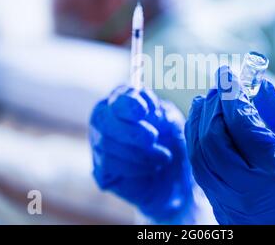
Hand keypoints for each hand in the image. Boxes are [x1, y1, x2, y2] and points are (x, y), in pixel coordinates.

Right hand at [89, 86, 193, 221]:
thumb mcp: (172, 123)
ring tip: (163, 157)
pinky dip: (134, 167)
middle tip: (153, 138)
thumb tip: (150, 108)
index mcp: (123, 100)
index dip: (128, 104)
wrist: (175, 176)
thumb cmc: (172, 141)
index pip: (117, 97)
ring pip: (107, 145)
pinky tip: (150, 168)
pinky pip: (109, 165)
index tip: (143, 110)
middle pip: (105, 121)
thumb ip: (160, 112)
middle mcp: (105, 118)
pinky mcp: (100, 168)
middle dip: (131, 132)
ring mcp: (98, 144)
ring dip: (140, 153)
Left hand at [185, 66, 274, 223]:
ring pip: (199, 157)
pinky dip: (197, 144)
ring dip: (198, 124)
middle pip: (212, 141)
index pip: (242, 125)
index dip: (232, 95)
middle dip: (211, 108)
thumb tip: (261, 86)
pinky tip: (203, 128)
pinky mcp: (220, 208)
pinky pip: (200, 171)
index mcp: (273, 174)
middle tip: (218, 87)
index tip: (228, 74)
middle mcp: (244, 190)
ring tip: (205, 101)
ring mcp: (228, 202)